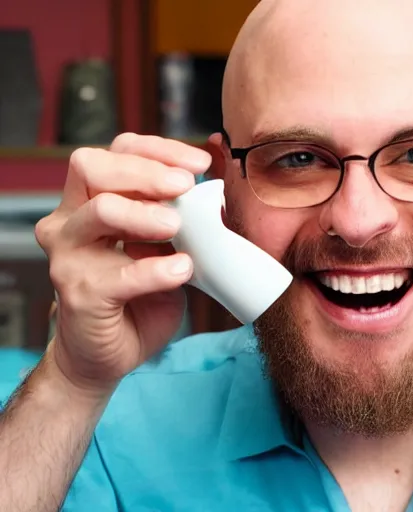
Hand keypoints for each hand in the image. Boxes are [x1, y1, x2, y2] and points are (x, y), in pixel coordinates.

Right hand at [36, 133, 211, 389]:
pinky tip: (181, 270)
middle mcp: (70, 221)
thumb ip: (177, 217)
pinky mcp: (79, 293)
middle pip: (94, 168)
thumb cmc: (137, 295)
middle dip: (147, 171)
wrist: (109, 352)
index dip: (158, 150)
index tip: (200, 163)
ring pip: (101, 211)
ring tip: (177, 226)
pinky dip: (154, 270)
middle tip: (185, 185)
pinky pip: (118, 275)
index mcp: (90, 201)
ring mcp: (69, 256)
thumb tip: (214, 187)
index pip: (116, 152)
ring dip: (146, 213)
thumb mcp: (162, 248)